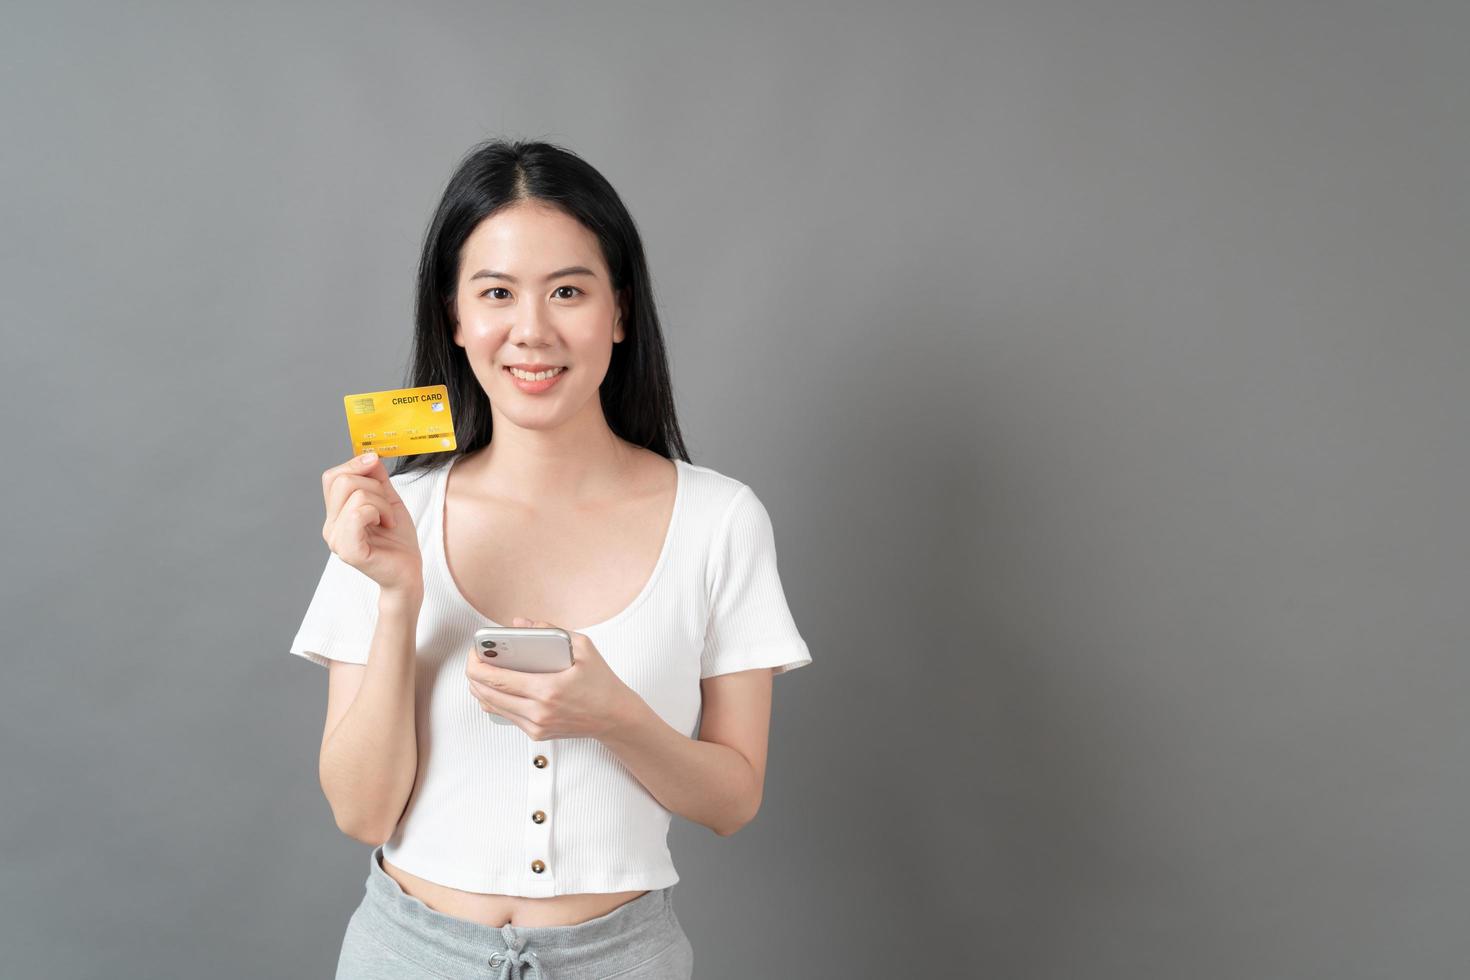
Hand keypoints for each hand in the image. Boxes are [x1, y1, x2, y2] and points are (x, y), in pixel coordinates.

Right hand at [320, 451, 422, 594]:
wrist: (409, 572)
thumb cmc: (398, 541)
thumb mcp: (389, 500)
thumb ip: (376, 478)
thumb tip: (368, 455)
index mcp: (336, 514)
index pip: (332, 477)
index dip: (355, 464)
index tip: (376, 466)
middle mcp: (330, 527)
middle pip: (343, 480)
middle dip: (374, 487)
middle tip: (387, 508)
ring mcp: (337, 539)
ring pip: (356, 494)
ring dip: (382, 502)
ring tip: (388, 520)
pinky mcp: (349, 550)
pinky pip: (359, 513)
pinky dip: (380, 512)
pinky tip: (387, 525)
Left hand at [465, 618, 638, 740]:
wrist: (615, 717)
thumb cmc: (600, 682)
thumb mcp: (583, 647)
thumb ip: (549, 630)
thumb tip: (519, 623)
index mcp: (548, 689)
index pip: (498, 678)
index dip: (477, 664)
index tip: (473, 651)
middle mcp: (539, 711)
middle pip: (487, 693)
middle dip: (473, 674)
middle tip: (473, 658)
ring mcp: (536, 725)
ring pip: (492, 707)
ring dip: (480, 688)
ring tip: (479, 671)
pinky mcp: (536, 733)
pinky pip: (505, 716)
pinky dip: (494, 701)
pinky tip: (494, 688)